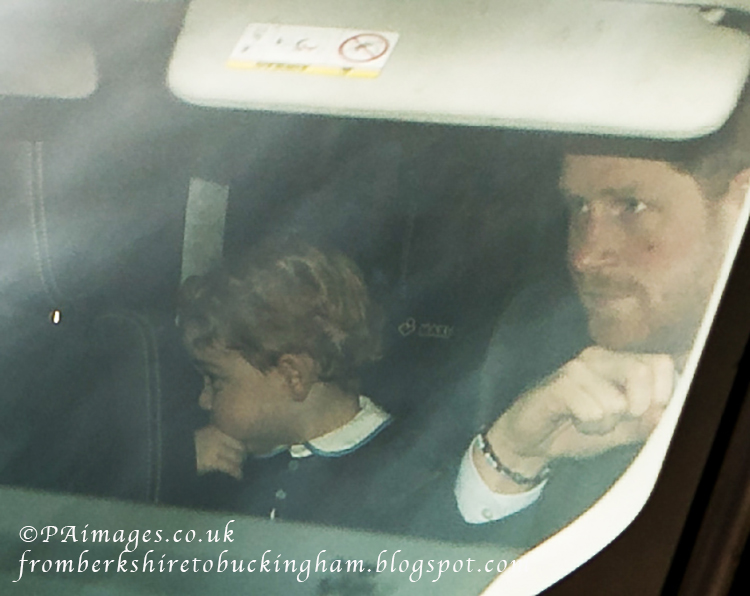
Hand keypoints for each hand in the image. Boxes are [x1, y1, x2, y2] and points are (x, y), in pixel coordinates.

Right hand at [195, 425, 245, 479]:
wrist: (173, 453)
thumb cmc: (190, 444)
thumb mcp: (205, 434)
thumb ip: (218, 436)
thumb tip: (236, 444)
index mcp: (216, 428)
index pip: (238, 435)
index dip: (244, 444)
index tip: (246, 448)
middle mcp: (218, 436)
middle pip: (240, 446)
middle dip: (242, 454)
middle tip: (241, 460)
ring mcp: (215, 449)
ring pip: (237, 457)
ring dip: (239, 464)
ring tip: (238, 467)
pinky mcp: (211, 461)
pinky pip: (229, 467)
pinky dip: (236, 472)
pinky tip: (238, 476)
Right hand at [478, 346, 673, 492]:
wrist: (530, 440)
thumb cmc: (574, 430)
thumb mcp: (619, 430)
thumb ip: (646, 420)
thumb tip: (669, 412)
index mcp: (616, 361)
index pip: (660, 363)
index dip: (662, 394)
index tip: (643, 415)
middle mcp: (597, 357)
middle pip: (642, 373)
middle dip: (636, 409)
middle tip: (616, 420)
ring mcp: (576, 368)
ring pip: (617, 401)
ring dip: (605, 424)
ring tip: (587, 422)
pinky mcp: (558, 385)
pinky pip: (593, 411)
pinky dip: (588, 426)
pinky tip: (574, 421)